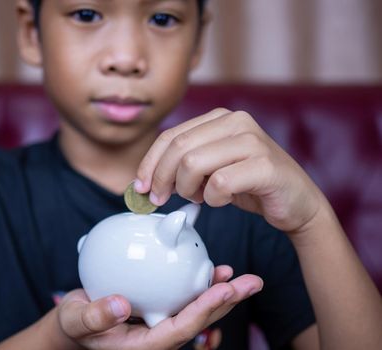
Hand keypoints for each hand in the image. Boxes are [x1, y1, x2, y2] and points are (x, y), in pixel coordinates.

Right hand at [58, 266, 261, 349]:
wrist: (77, 325)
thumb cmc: (76, 326)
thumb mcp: (76, 321)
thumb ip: (95, 317)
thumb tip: (121, 305)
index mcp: (146, 346)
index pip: (181, 328)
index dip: (204, 309)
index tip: (225, 288)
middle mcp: (160, 336)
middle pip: (200, 319)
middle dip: (228, 301)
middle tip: (252, 282)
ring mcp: (162, 322)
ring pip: (197, 308)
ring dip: (220, 292)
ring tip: (239, 275)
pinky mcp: (160, 309)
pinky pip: (184, 297)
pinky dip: (198, 283)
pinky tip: (211, 269)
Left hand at [136, 108, 323, 233]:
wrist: (296, 202)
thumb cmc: (249, 185)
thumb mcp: (211, 169)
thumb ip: (184, 164)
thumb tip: (146, 180)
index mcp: (220, 118)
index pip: (170, 136)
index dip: (150, 162)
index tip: (141, 186)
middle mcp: (236, 122)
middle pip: (178, 147)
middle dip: (161, 178)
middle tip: (160, 200)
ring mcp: (252, 141)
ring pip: (193, 163)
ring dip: (187, 189)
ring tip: (200, 197)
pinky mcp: (265, 166)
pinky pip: (219, 183)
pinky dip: (212, 199)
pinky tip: (222, 200)